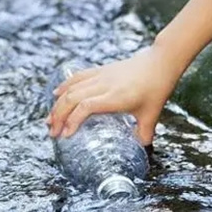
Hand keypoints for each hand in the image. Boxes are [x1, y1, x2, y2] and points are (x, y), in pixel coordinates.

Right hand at [46, 45, 181, 145]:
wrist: (161, 62)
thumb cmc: (157, 88)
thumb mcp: (152, 115)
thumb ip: (144, 134)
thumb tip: (140, 150)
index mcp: (116, 97)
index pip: (86, 107)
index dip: (72, 121)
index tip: (66, 135)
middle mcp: (105, 85)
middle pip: (72, 98)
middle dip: (58, 116)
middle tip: (53, 133)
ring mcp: (101, 76)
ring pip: (72, 88)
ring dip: (58, 104)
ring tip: (50, 120)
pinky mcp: (101, 70)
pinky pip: (77, 77)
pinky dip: (64, 86)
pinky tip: (56, 95)